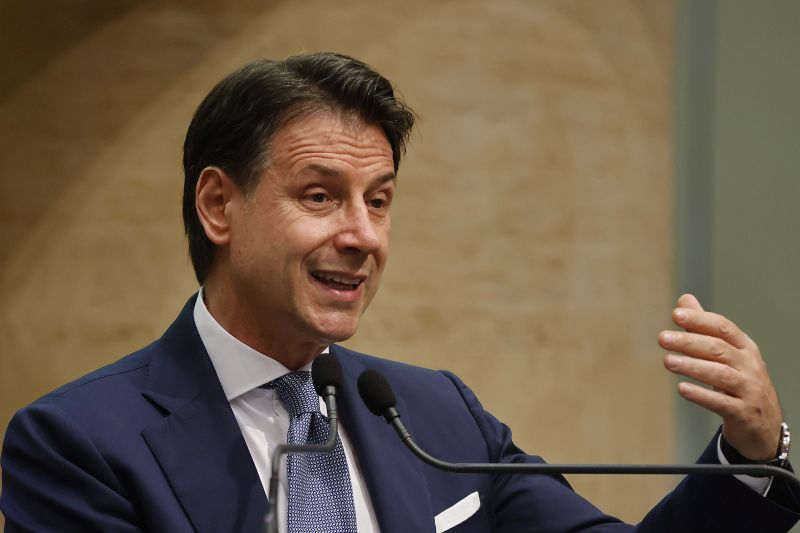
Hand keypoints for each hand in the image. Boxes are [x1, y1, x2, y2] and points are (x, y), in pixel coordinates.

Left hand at [659, 294, 782, 460]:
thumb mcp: (727, 353)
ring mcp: (749, 390)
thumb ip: (704, 328)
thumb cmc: (740, 382)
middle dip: (689, 342)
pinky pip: (722, 403)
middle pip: (718, 349)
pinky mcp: (743, 413)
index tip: (676, 314)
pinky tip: (682, 389)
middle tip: (662, 338)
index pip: (723, 328)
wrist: (764, 426)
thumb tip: (685, 300)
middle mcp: (750, 366)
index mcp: (745, 347)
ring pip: (721, 374)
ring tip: (667, 361)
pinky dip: (702, 395)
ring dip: (692, 366)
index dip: (700, 320)